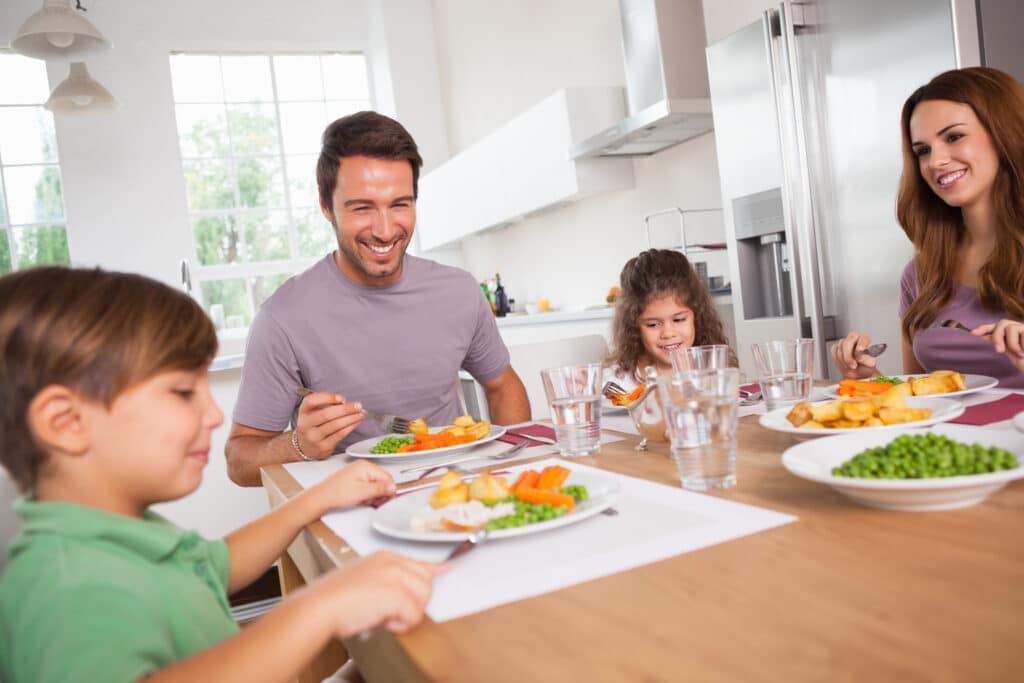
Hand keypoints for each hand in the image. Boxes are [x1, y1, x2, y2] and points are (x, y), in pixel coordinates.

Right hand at [295, 391, 364, 458]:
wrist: (306, 447)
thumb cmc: (315, 424)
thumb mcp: (314, 412)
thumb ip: (327, 405)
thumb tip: (344, 403)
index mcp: (304, 411)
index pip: (311, 401)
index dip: (327, 398)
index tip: (342, 399)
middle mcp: (305, 424)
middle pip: (325, 414)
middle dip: (345, 409)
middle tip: (358, 406)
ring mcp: (313, 437)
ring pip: (335, 425)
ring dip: (351, 418)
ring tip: (361, 414)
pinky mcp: (323, 446)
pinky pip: (339, 435)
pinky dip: (350, 427)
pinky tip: (357, 422)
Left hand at [309, 459, 395, 511]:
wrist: (320, 498)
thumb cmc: (337, 493)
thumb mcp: (363, 492)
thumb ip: (380, 489)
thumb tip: (394, 487)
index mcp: (366, 466)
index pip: (387, 477)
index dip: (389, 490)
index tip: (387, 499)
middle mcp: (363, 466)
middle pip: (382, 481)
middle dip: (379, 493)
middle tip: (370, 500)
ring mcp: (358, 472)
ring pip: (375, 485)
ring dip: (372, 495)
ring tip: (362, 500)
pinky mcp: (355, 479)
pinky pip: (367, 487)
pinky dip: (366, 494)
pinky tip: (359, 499)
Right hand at [317, 552, 448, 637]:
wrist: (319, 607)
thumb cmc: (334, 598)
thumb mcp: (364, 579)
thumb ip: (387, 580)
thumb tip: (404, 592)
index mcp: (385, 557)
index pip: (419, 562)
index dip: (434, 569)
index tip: (445, 568)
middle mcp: (393, 562)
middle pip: (426, 582)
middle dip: (415, 602)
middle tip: (393, 612)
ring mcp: (396, 576)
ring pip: (424, 598)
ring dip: (408, 614)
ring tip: (384, 616)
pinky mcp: (397, 594)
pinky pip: (414, 616)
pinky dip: (401, 625)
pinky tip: (383, 622)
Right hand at [830, 331, 881, 379]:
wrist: (857, 372)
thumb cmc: (865, 366)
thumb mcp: (870, 364)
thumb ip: (868, 360)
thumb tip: (860, 357)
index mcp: (865, 339)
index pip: (863, 338)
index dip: (861, 343)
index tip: (860, 350)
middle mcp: (854, 338)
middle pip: (847, 342)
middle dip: (848, 356)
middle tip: (853, 366)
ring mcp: (844, 342)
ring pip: (840, 348)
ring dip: (844, 360)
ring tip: (850, 366)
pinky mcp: (836, 347)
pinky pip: (834, 351)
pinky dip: (838, 360)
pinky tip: (844, 364)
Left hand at [971, 319, 1023, 372]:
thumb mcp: (1009, 351)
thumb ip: (998, 342)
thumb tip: (983, 336)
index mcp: (1010, 333)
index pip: (995, 326)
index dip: (984, 328)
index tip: (972, 333)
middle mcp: (1018, 328)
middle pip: (1001, 324)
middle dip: (997, 337)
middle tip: (1000, 351)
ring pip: (1010, 328)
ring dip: (1011, 343)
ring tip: (1020, 352)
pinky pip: (1021, 332)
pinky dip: (1021, 345)